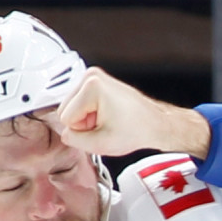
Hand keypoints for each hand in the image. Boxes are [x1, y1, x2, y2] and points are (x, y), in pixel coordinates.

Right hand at [50, 67, 211, 158]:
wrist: (155, 124)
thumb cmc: (138, 130)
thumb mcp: (101, 144)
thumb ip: (75, 141)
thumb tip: (65, 134)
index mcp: (92, 86)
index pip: (65, 117)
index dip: (82, 130)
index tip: (101, 130)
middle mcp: (92, 76)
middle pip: (67, 109)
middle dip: (83, 123)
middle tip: (105, 127)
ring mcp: (95, 76)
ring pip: (73, 107)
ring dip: (87, 119)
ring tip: (108, 121)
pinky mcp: (97, 81)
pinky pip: (81, 103)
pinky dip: (92, 113)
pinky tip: (109, 116)